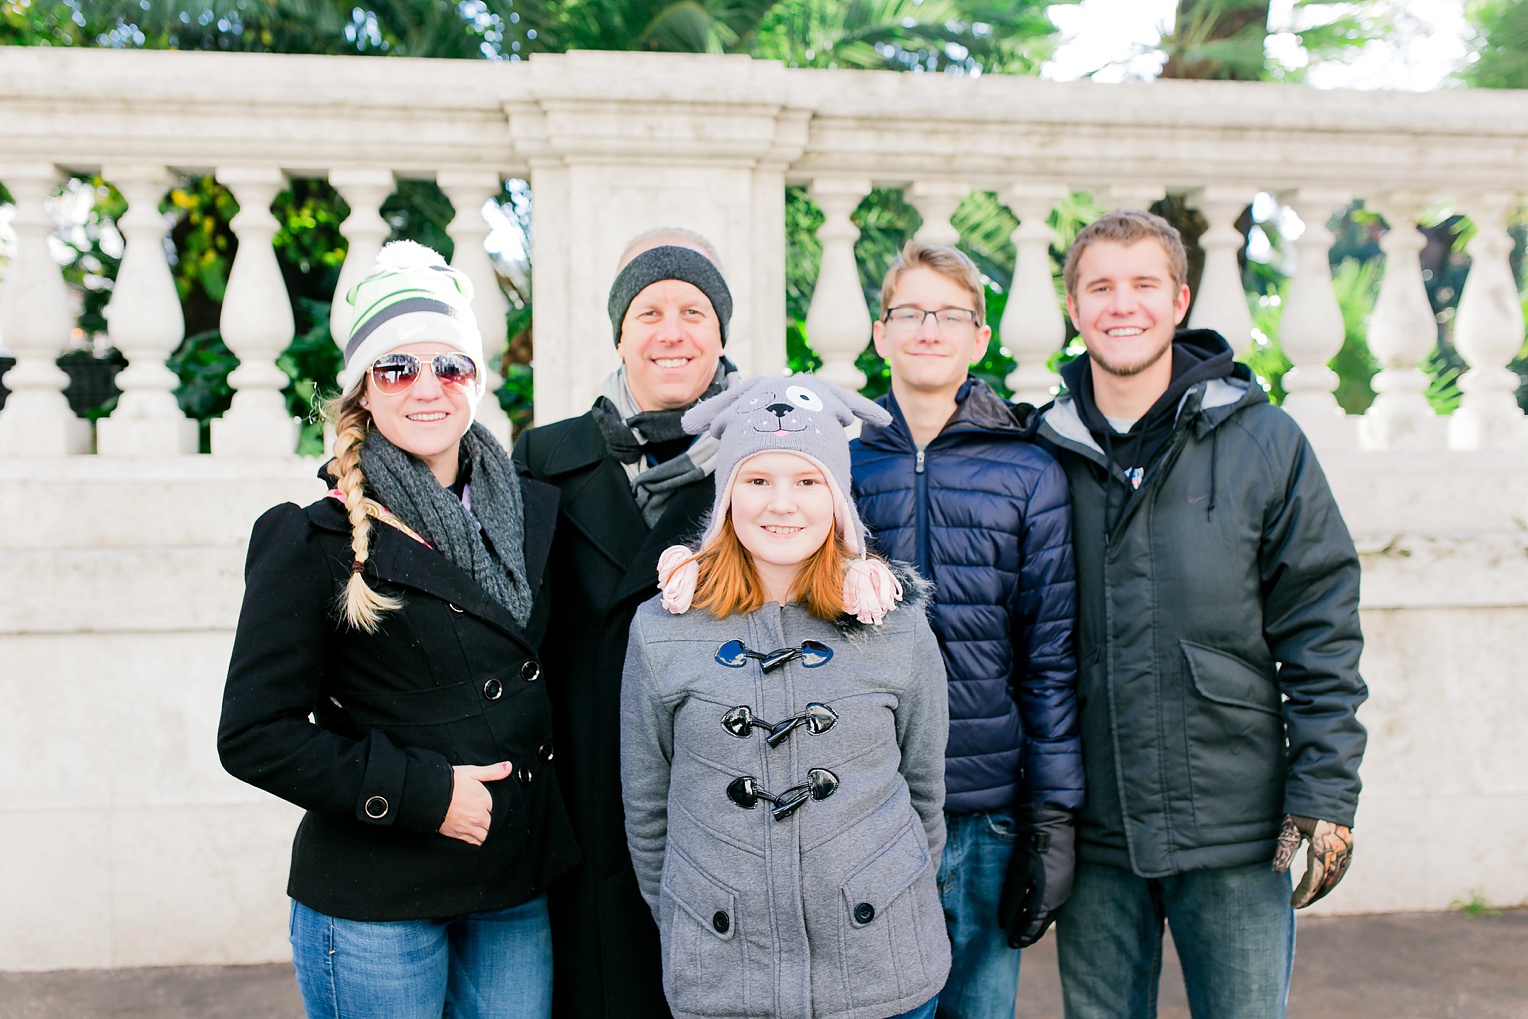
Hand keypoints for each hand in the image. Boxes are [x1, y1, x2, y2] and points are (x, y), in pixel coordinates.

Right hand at [438, 761, 512, 845]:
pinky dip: (477, 841)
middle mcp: (479, 816)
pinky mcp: (458, 835)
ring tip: (486, 829)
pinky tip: (477, 836)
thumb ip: (492, 772)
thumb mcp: (471, 772)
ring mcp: (468, 827)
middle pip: (494, 825)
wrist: (426, 794)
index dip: (498, 810)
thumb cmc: (448, 782)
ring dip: (487, 833)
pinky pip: (474, 843)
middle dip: (494, 823)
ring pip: (486, 836)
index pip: (500, 810)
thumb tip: (508, 767)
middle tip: (492, 820)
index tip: (496, 809)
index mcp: (485, 800)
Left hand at [998, 806, 1075, 948]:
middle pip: (1043, 925)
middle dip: (1029, 934)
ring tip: (1024, 929)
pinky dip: (1044, 913)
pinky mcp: (1066, 881)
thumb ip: (1011, 902)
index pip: (1032, 927)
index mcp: (1046, 902)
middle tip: (1016, 941)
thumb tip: (1004, 923)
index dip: (1020, 937)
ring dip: (1037, 924)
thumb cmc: (1032, 850)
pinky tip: (1036, 911)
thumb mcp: (1017, 876)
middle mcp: (1059, 900)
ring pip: (1050, 916)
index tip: (1009, 944)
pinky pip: (1055, 905)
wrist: (1052, 827)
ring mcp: (1065, 891)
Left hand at [1273, 814, 1353, 907]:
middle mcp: (1338, 849)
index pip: (1314, 878)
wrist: (1326, 788)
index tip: (1293, 903)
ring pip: (1336, 877)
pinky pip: (1342, 869)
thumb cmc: (1303, 806)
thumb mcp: (1290, 825)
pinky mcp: (1349, 845)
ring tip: (1309, 898)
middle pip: (1327, 881)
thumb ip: (1285, 848)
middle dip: (1313, 895)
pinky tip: (1324, 884)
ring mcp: (1346, 847)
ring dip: (1324, 890)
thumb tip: (1277, 872)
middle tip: (1299, 904)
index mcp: (1323, 845)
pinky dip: (1333, 880)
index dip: (1304, 893)